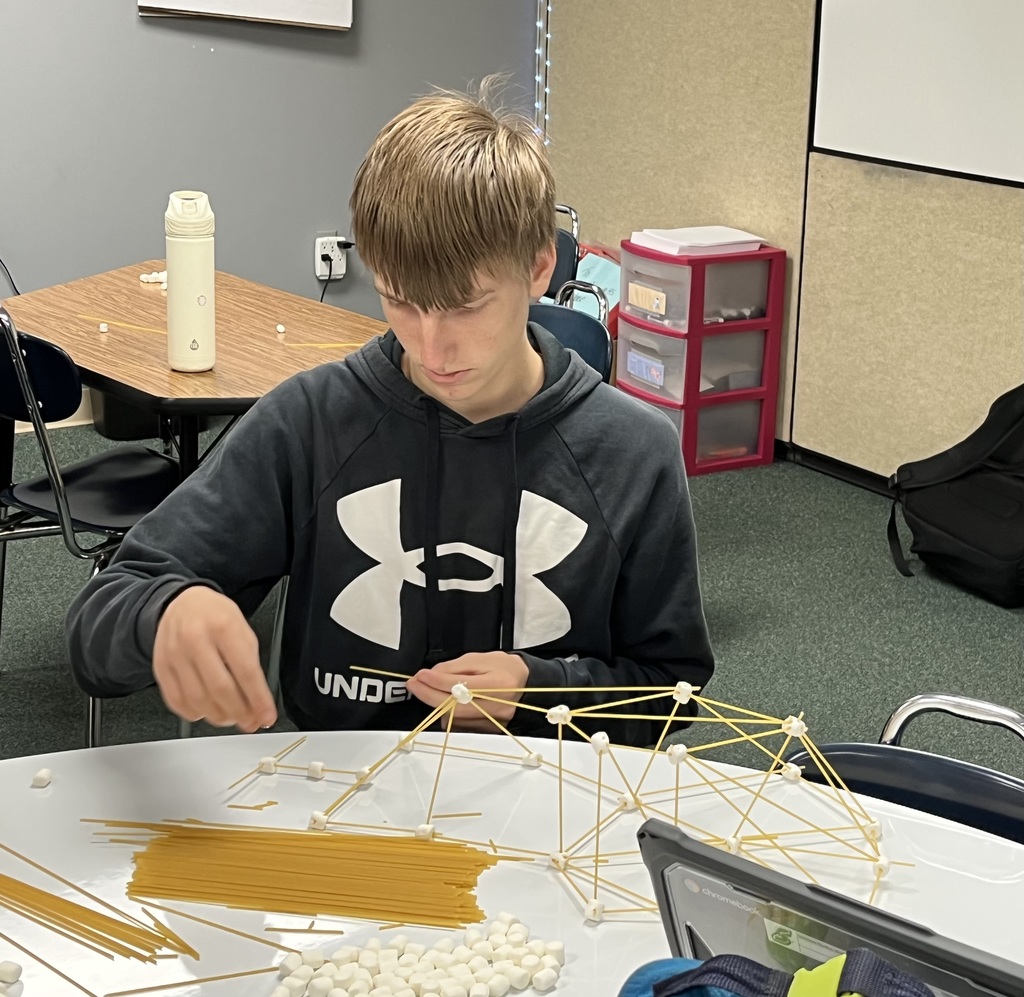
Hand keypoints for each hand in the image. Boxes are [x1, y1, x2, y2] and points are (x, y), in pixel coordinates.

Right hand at [153, 586, 276, 732]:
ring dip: (219, 716)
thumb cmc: (216, 617)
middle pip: (220, 689)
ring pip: (198, 700)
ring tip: (232, 718)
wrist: (182, 604)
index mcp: (223, 626)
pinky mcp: (160, 667)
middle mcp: (195, 640)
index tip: (267, 715)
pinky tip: (208, 712)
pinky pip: (177, 701)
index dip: (258, 699)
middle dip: (240, 712)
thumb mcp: (243, 630)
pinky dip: (195, 714)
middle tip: (251, 721)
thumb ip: (251, 664)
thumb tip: (258, 701)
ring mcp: (174, 655)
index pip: (245, 671)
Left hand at [406, 652, 528, 731]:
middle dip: (429, 695)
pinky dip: (448, 714)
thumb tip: (431, 675)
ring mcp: (494, 722)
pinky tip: (444, 702)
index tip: (420, 676)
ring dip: (437, 705)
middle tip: (414, 684)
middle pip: (455, 707)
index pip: (461, 686)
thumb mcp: (479, 658)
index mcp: (498, 684)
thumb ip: (455, 667)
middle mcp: (498, 706)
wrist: (523, 681)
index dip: (436, 681)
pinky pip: (460, 725)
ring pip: (455, 718)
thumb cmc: (502, 667)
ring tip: (430, 690)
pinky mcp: (489, 730)